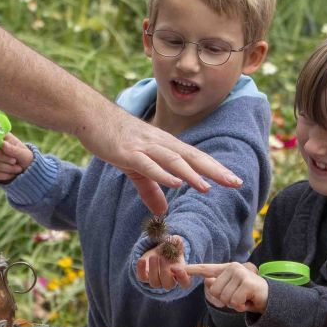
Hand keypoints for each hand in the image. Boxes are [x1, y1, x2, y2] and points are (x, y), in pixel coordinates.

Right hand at [0, 132, 33, 182]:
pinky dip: (6, 175)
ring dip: (9, 168)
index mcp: (6, 140)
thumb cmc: (26, 159)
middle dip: (4, 157)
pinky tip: (12, 174)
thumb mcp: (24, 154)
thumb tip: (3, 144)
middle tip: (14, 161)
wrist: (28, 173)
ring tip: (18, 168)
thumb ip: (13, 149)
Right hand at [78, 111, 243, 214]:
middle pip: (192, 157)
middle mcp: (159, 144)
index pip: (195, 157)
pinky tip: (175, 182)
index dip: (215, 168)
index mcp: (164, 146)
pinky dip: (162, 174)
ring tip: (208, 187)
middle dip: (214, 170)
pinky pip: (148, 165)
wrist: (90, 115)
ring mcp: (144, 147)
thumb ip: (150, 189)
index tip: (235, 180)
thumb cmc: (114, 138)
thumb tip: (163, 211)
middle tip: (235, 182)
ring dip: (191, 174)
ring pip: (173, 160)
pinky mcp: (127, 152)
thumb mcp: (135, 167)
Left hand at [135, 235, 186, 290]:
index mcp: (180, 275)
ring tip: (153, 257)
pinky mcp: (144, 277)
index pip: (185, 283)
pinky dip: (141, 270)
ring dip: (154, 270)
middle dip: (165, 272)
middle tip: (162, 259)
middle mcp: (168, 281)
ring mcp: (156, 281)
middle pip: (168, 285)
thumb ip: (177, 243)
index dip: (183, 278)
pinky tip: (142, 260)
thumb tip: (176, 240)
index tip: (179, 268)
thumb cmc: (170, 250)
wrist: (157, 252)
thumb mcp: (174, 245)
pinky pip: (142, 277)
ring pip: (154, 283)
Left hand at [174, 262, 267, 312]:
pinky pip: (234, 301)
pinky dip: (240, 306)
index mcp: (226, 269)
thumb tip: (208, 283)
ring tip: (243, 299)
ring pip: (224, 297)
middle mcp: (232, 267)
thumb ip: (218, 287)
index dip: (191, 269)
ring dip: (234, 304)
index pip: (206, 268)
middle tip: (238, 298)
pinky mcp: (247, 282)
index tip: (177, 268)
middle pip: (214, 291)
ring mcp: (240, 273)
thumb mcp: (231, 292)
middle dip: (225, 300)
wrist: (270, 299)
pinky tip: (248, 301)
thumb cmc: (247, 295)